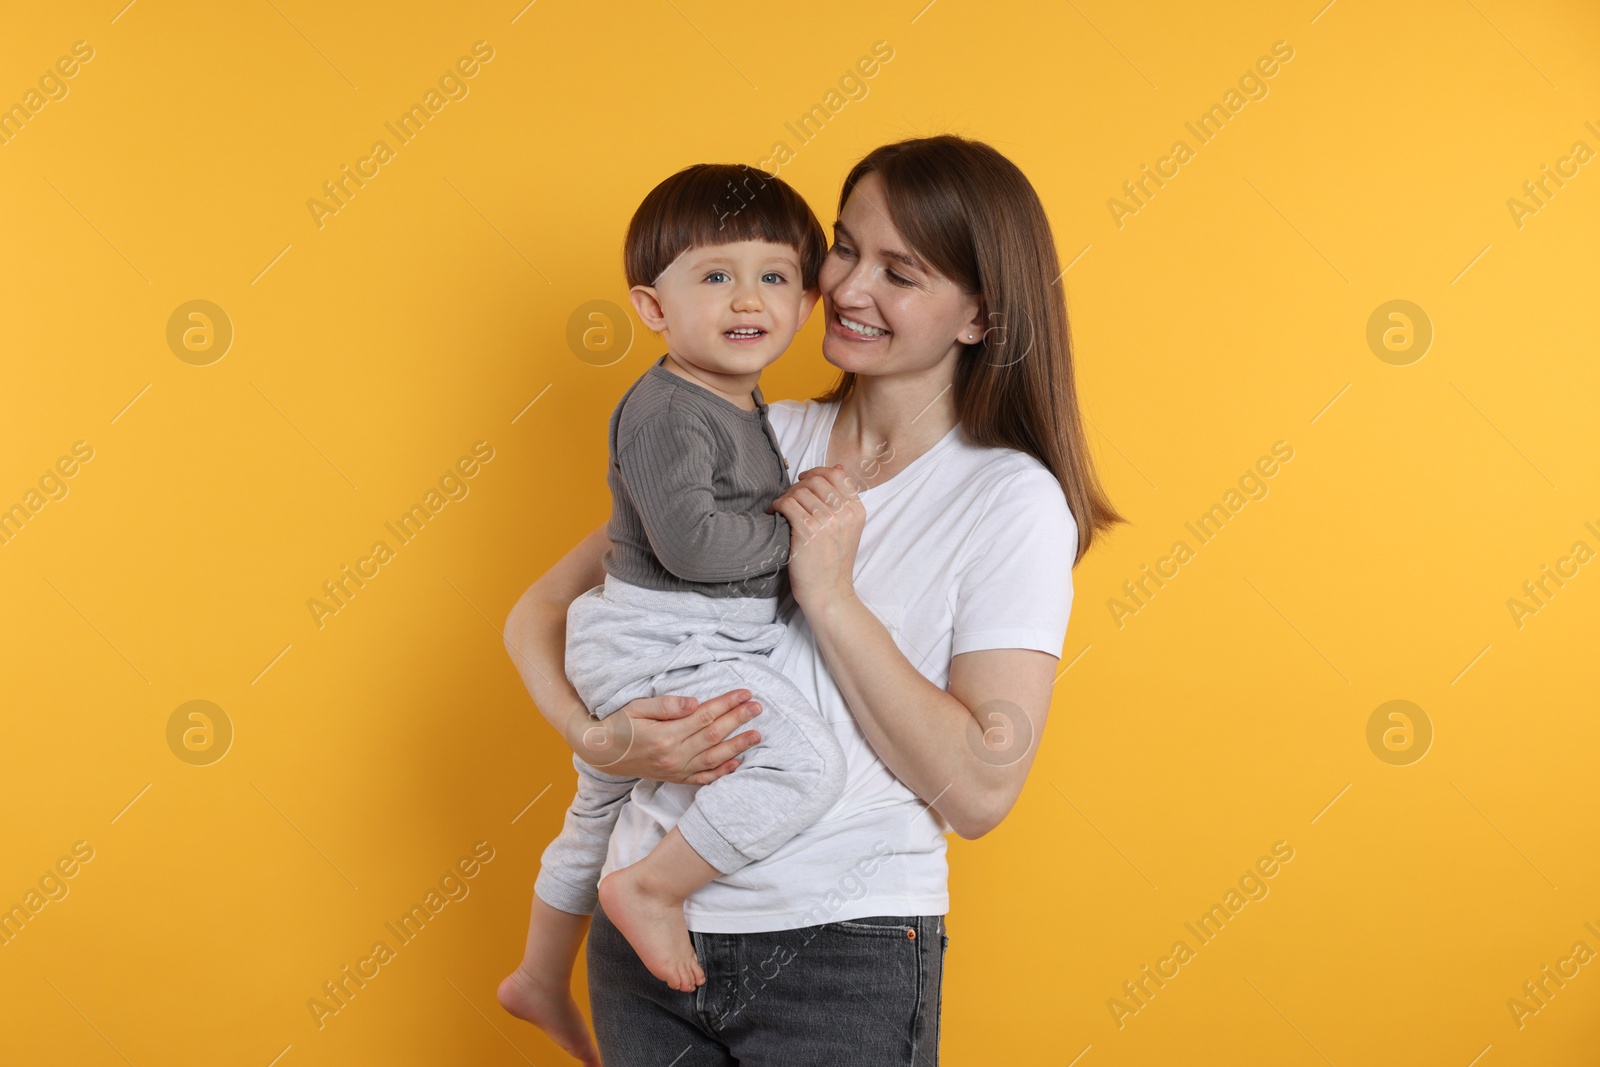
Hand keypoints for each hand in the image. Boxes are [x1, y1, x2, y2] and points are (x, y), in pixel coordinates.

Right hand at [566, 688, 763, 784]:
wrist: (602, 753)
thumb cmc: (619, 725)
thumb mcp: (637, 707)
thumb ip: (667, 705)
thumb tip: (694, 703)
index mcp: (666, 735)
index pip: (704, 716)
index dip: (727, 704)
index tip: (745, 693)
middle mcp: (674, 755)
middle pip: (714, 735)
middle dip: (738, 720)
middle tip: (757, 708)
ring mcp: (676, 770)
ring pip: (714, 758)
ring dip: (737, 746)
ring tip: (757, 735)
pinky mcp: (675, 778)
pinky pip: (703, 778)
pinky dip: (721, 772)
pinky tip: (737, 764)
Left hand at [769, 464, 864, 612]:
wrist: (828, 592)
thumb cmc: (833, 562)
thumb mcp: (848, 528)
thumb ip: (843, 499)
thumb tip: (838, 467)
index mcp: (857, 510)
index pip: (836, 474)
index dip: (816, 472)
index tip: (804, 481)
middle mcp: (845, 513)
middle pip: (815, 481)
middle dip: (798, 486)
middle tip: (789, 499)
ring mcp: (827, 521)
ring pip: (799, 491)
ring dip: (785, 497)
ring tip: (781, 509)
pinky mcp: (808, 530)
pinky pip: (787, 504)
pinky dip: (776, 506)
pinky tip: (774, 515)